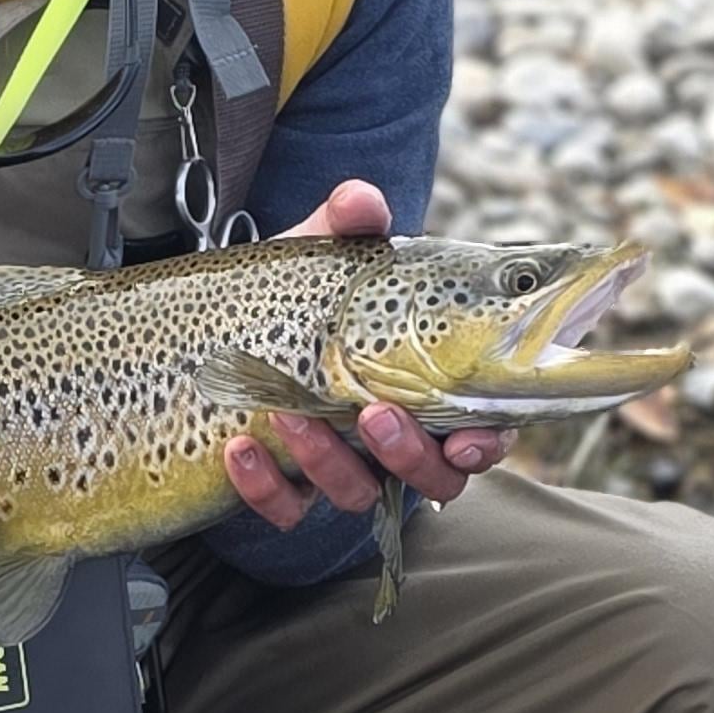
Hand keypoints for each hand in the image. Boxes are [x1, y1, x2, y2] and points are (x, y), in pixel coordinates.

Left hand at [222, 181, 511, 528]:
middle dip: (409, 454)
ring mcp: (344, 466)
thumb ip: (348, 224)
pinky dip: (264, 488)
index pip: (484, 429)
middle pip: (434, 476)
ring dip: (328, 462)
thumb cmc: (304, 292)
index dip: (486, 445)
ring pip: (359, 494)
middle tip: (374, 413)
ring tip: (289, 414)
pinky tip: (236, 450)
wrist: (227, 326)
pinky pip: (287, 510)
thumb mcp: (324, 254)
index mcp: (430, 384)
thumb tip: (362, 203)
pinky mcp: (288, 488)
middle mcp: (397, 435)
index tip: (468, 441)